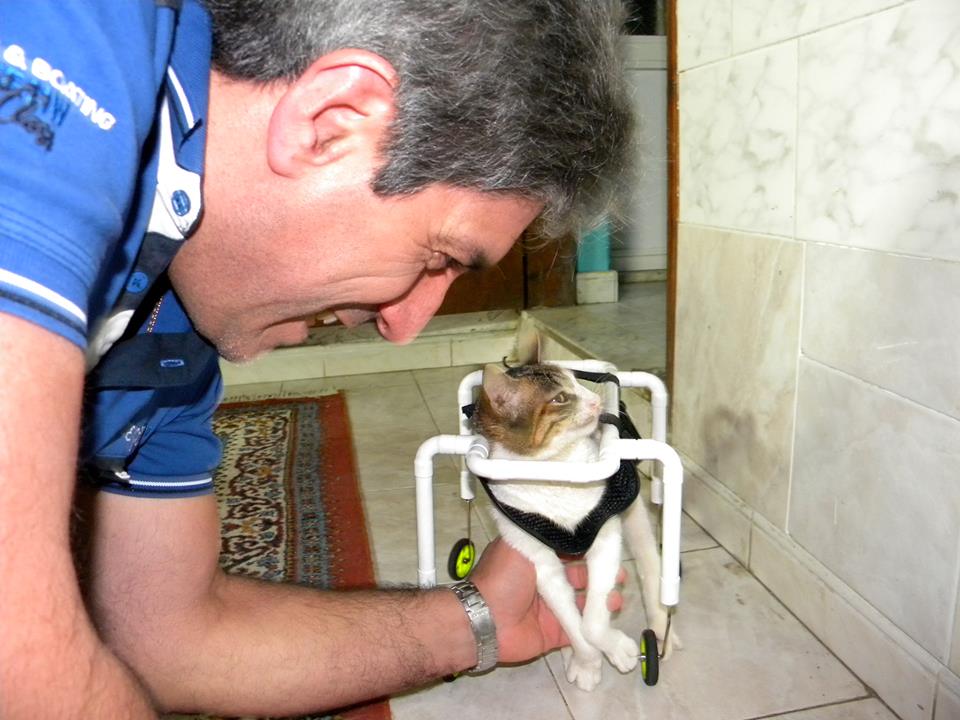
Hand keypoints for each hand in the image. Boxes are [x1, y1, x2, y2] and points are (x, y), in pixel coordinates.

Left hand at [469, 538, 624, 663]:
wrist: (483, 621)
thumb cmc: (502, 578)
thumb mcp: (522, 545)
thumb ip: (543, 535)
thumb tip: (566, 520)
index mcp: (536, 559)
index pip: (568, 551)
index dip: (588, 550)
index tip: (608, 547)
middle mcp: (544, 582)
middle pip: (579, 577)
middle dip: (600, 576)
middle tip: (619, 575)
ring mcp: (549, 609)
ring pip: (582, 604)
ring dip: (601, 600)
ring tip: (617, 598)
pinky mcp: (553, 633)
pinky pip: (577, 630)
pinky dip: (594, 627)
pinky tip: (609, 620)